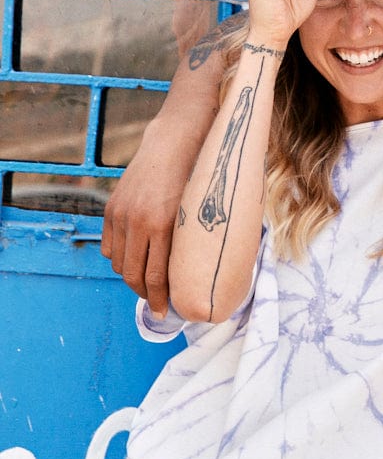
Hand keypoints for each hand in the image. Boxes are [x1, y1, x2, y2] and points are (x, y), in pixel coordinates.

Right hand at [101, 119, 192, 315]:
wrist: (173, 145)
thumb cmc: (197, 181)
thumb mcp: (198, 214)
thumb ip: (191, 244)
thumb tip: (196, 278)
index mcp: (164, 225)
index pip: (156, 276)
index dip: (161, 299)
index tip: (166, 313)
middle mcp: (139, 221)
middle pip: (134, 274)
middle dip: (146, 295)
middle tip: (157, 304)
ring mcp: (122, 214)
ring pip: (119, 263)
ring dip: (132, 278)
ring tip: (147, 283)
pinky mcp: (112, 208)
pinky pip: (109, 247)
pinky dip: (120, 259)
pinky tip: (134, 261)